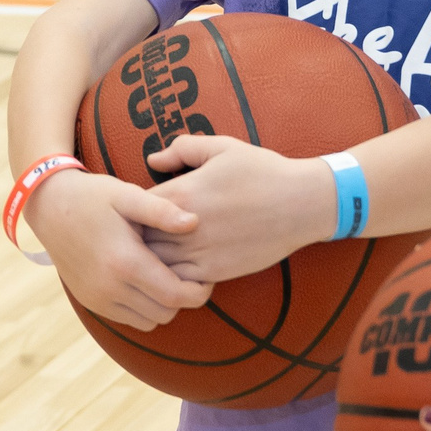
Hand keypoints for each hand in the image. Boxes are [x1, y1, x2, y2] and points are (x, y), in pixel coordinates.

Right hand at [24, 168, 213, 330]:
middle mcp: (109, 288)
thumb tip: (195, 223)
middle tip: (189, 274)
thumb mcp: (127, 195)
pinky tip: (144, 281)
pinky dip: (142, 308)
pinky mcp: (90, 302)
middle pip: (165, 312)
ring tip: (166, 276)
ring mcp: (97, 298)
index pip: (175, 296)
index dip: (199, 291)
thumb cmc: (93, 196)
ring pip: (148, 321)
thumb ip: (162, 211)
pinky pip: (128, 319)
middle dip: (183, 298)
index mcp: (124, 262)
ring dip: (162, 305)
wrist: (48, 206)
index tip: (207, 277)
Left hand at [140, 133, 335, 282]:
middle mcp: (185, 226)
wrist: (301, 204)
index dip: (129, 209)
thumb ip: (183, 149)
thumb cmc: (263, 171)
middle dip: (133, 237)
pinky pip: (179, 282)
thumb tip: (152, 160)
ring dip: (149, 260)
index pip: (134, 207)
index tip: (134, 209)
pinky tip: (175, 267)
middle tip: (135, 234)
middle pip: (138, 239)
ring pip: (154, 265)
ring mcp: (200, 252)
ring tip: (150, 253)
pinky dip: (171, 278)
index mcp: (182, 192)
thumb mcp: (223, 147)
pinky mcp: (215, 272)